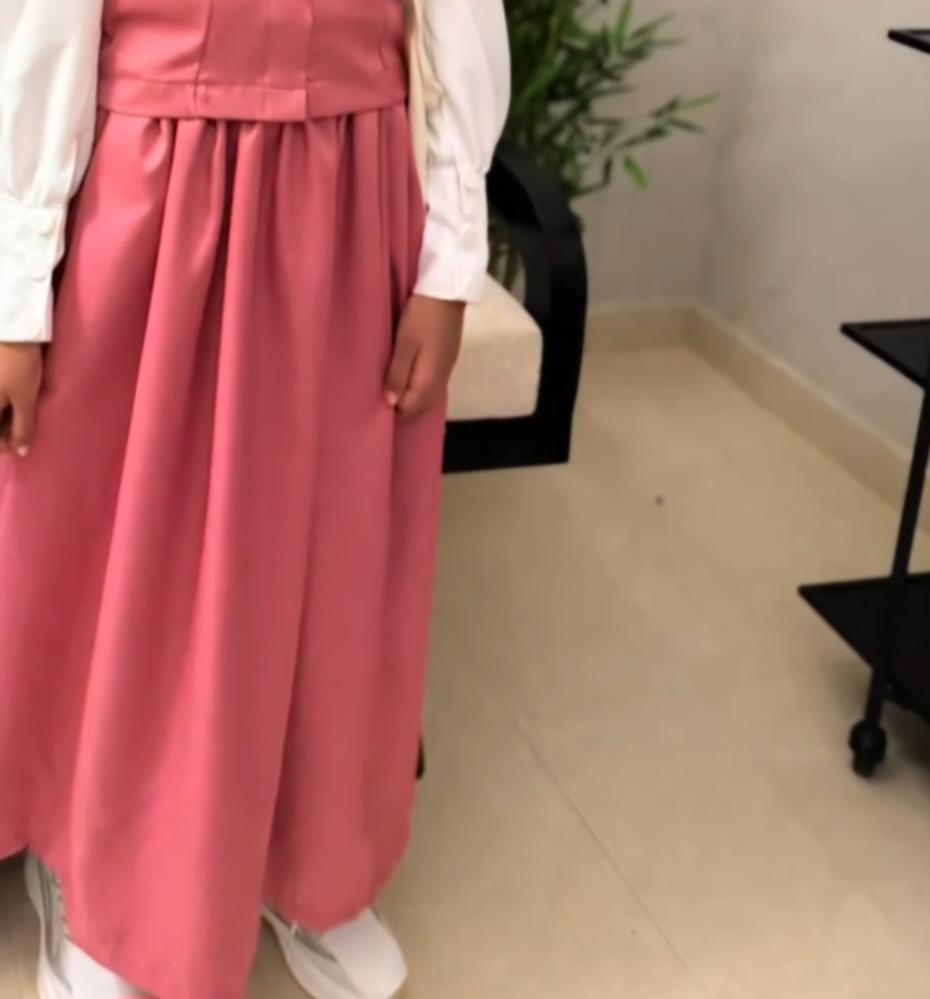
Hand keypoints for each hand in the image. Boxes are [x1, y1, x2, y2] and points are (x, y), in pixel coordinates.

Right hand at [0, 344, 42, 456]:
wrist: (10, 326)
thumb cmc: (18, 363)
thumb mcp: (25, 397)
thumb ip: (22, 426)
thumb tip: (21, 451)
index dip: (7, 445)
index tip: (24, 440)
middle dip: (3, 429)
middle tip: (23, 425)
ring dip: (2, 417)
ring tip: (18, 409)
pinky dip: (0, 403)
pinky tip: (9, 397)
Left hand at [385, 294, 464, 420]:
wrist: (447, 292)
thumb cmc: (421, 317)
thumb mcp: (404, 344)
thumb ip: (397, 375)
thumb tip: (391, 404)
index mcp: (429, 380)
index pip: (411, 409)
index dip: (394, 410)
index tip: (376, 400)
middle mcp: (441, 380)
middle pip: (422, 407)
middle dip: (404, 407)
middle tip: (382, 395)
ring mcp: (446, 370)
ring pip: (429, 397)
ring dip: (412, 397)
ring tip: (393, 387)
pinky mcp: (447, 360)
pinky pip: (433, 384)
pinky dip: (420, 387)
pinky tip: (408, 376)